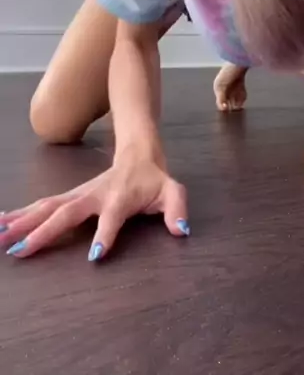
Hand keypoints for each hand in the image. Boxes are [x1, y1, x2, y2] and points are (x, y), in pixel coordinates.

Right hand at [0, 150, 188, 259]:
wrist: (138, 153)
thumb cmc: (154, 180)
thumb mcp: (172, 192)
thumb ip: (177, 209)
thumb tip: (181, 230)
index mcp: (120, 198)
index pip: (113, 217)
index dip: (106, 234)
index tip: (95, 256)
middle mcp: (94, 195)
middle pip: (67, 212)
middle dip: (45, 231)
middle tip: (22, 250)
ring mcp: (78, 194)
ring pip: (48, 207)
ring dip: (23, 221)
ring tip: (1, 235)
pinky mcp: (69, 196)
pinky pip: (42, 206)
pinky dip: (21, 214)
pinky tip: (2, 223)